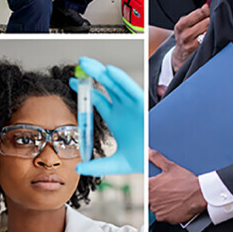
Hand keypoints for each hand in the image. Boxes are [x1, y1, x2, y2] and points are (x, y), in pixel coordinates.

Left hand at [70, 56, 143, 175]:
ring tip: (88, 63)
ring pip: (116, 85)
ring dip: (103, 72)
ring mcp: (133, 106)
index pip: (97, 99)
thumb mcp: (116, 164)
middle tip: (79, 63)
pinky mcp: (143, 106)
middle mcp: (123, 109)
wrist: (162, 164)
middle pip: (106, 86)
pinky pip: (132, 89)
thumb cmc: (142, 160)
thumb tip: (78, 168)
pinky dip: (121, 80)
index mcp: (114, 118)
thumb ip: (97, 166)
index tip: (71, 81)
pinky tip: (109, 71)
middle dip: (93, 74)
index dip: (84, 90)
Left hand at [148, 149, 205, 223]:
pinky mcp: (165, 218)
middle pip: (148, 198)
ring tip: (172, 198)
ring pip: (155, 207)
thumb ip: (155, 157)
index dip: (147, 187)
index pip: (140, 188)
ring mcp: (158, 209)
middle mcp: (151, 199)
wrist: (200, 194)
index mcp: (149, 186)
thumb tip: (147, 150)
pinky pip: (162, 216)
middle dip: (155, 196)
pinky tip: (174, 206)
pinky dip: (167, 212)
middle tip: (167, 192)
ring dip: (161, 204)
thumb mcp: (170, 166)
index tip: (153, 187)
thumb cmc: (186, 181)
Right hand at [172, 4, 209, 72]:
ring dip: (215, 28)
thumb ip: (195, 15)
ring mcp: (192, 44)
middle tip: (216, 20)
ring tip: (215, 28)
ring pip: (210, 30)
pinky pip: (211, 40)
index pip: (200, 12)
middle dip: (213, 20)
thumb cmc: (186, 36)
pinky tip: (214, 36)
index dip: (208, 10)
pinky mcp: (200, 51)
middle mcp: (186, 34)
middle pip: (207, 21)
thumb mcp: (185, 24)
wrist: (181, 55)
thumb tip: (207, 5)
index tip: (212, 11)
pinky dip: (214, 37)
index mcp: (181, 25)